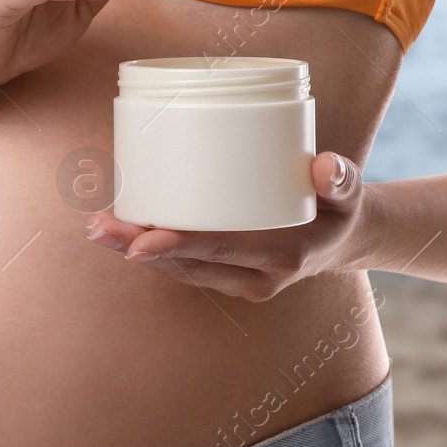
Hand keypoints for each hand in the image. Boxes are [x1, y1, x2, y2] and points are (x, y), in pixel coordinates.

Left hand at [83, 152, 367, 301]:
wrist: (346, 240)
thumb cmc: (341, 207)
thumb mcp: (349, 193)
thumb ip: (341, 179)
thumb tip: (324, 165)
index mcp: (282, 257)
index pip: (220, 250)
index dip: (178, 246)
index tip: (139, 241)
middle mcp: (257, 278)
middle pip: (187, 264)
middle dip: (138, 247)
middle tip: (98, 227)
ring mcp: (240, 281)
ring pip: (179, 270)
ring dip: (135, 250)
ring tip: (98, 226)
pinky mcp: (228, 274)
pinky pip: (184, 266)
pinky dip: (153, 250)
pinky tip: (122, 229)